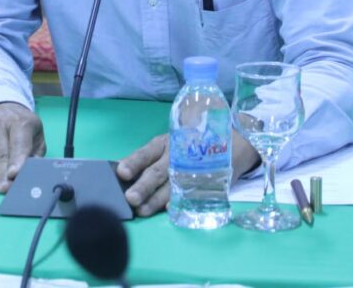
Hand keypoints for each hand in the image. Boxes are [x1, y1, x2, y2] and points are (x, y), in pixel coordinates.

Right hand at [0, 102, 44, 193]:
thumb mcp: (34, 132)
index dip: (17, 159)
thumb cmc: (21, 126)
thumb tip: (34, 172)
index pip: (18, 143)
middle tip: (5, 188)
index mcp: (18, 122)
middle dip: (3, 173)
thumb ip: (35, 152)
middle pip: (0, 154)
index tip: (14, 174)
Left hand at [116, 129, 260, 216]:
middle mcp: (177, 156)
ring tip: (143, 211)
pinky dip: (181, 202)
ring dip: (157, 200)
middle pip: (158, 171)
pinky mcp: (206, 181)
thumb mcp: (169, 144)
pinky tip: (171, 210)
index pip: (146, 152)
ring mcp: (192, 170)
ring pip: (172, 186)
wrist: (231, 141)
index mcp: (165, 144)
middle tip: (130, 198)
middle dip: (144, 186)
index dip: (134, 162)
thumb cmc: (187, 144)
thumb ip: (149, 159)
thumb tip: (121, 174)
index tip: (121, 171)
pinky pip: (192, 193)